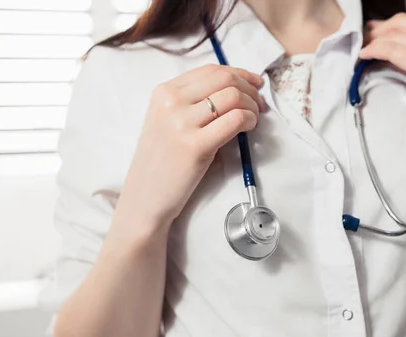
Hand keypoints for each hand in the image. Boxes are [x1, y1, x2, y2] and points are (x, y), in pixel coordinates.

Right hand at [116, 64, 265, 228]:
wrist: (145, 197)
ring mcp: (181, 123)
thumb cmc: (162, 162)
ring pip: (233, 96)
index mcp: (164, 92)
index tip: (255, 84)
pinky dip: (250, 120)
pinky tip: (249, 129)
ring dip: (252, 106)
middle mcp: (170, 102)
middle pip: (225, 78)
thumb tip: (236, 90)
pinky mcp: (195, 145)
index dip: (240, 74)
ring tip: (254, 120)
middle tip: (260, 105)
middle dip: (250, 89)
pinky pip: (235, 119)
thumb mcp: (167, 122)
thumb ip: (192, 103)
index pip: (211, 70)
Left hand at [360, 13, 405, 167]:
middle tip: (362, 41)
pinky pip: (392, 51)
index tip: (372, 32)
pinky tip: (365, 57)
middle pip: (400, 24)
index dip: (387, 26)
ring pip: (394, 37)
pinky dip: (375, 51)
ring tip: (361, 52)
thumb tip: (392, 51)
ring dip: (373, 42)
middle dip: (377, 31)